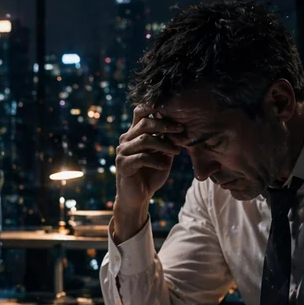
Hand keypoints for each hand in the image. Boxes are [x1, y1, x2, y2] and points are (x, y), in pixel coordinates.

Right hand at [112, 105, 183, 239]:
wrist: (138, 197)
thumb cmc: (151, 174)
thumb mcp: (163, 156)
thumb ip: (166, 142)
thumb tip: (179, 129)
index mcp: (134, 134)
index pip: (140, 113)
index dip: (153, 107)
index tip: (172, 109)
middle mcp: (126, 140)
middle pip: (145, 123)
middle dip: (165, 125)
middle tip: (181, 130)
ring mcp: (122, 152)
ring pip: (145, 140)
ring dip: (164, 145)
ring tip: (177, 152)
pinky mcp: (123, 164)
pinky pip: (142, 157)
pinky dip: (156, 161)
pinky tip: (165, 165)